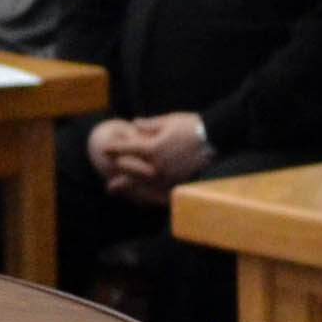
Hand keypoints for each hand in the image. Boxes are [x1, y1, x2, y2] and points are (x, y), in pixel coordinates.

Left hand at [87, 113, 213, 197]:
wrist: (216, 138)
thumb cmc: (192, 126)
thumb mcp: (169, 120)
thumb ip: (149, 125)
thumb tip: (134, 123)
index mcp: (152, 148)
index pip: (127, 149)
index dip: (115, 148)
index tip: (104, 149)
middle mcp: (157, 165)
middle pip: (131, 172)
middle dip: (118, 174)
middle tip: (109, 183)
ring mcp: (168, 177)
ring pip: (143, 186)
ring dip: (130, 190)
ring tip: (122, 193)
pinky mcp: (179, 183)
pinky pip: (160, 193)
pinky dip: (150, 197)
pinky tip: (145, 200)